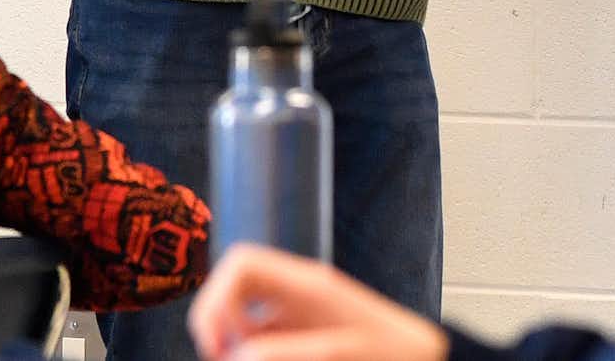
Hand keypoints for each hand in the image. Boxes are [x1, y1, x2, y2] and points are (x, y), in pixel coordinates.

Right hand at [190, 246, 446, 360]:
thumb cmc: (397, 354)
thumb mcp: (343, 353)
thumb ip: (289, 353)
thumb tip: (237, 356)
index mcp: (305, 284)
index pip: (241, 263)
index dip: (217, 298)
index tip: (219, 343)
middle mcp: (295, 295)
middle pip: (231, 290)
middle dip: (217, 326)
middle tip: (224, 359)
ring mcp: (296, 318)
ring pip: (241, 322)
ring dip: (233, 345)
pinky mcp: (301, 339)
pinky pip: (261, 341)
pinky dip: (251, 353)